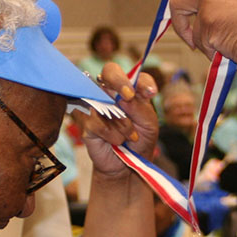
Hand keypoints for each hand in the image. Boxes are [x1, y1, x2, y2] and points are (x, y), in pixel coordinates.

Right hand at [76, 63, 158, 179]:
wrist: (125, 165)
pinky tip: (116, 141)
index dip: (142, 82)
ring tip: (130, 137)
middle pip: (110, 71)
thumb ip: (140, 108)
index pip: (137, 77)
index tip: (150, 93)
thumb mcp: (149, 125)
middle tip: (128, 95)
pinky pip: (97, 121)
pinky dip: (111, 134)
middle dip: (119, 81)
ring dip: (122, 122)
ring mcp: (97, 104)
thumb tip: (124, 97)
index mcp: (132, 90)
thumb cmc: (139, 141)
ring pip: (105, 100)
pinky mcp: (86, 120)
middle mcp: (112, 93)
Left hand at [149, 0, 236, 70]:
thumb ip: (227, 8)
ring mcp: (210, 3)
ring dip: (207, 46)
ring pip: (194, 32)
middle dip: (179, 24)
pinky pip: (201, 45)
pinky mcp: (207, 22)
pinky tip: (234, 49)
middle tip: (189, 40)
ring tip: (233, 46)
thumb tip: (207, 31)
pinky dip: (214, 54)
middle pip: (179, 2)